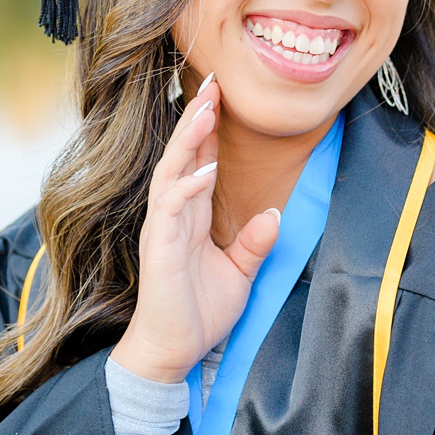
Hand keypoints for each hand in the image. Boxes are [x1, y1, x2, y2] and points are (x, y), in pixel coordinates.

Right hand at [111, 73, 281, 385]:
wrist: (172, 351)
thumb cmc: (198, 312)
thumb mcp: (239, 273)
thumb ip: (254, 242)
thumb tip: (274, 213)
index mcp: (190, 216)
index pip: (198, 162)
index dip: (209, 129)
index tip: (222, 94)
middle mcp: (173, 214)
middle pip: (183, 155)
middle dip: (197, 118)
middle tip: (213, 83)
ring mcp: (163, 227)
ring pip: (172, 171)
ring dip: (188, 140)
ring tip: (205, 109)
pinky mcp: (160, 246)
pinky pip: (170, 207)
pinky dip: (187, 187)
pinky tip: (204, 172)